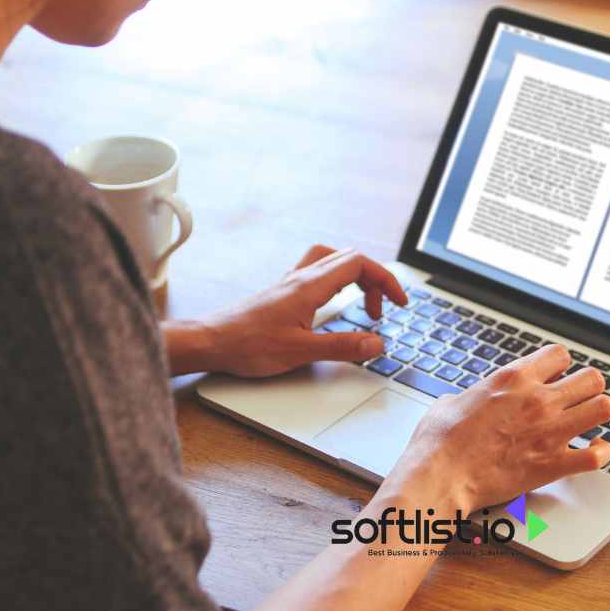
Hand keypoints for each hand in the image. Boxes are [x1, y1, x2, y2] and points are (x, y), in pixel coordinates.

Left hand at [167, 245, 406, 377]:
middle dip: (375, 280)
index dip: (386, 280)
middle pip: (350, 259)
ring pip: (333, 261)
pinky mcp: (282, 293)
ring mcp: (291, 283)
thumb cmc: (247, 345)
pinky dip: (336, 282)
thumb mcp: (301, 351)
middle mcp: (301, 278)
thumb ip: (343, 347)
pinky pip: (317, 273)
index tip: (399, 302)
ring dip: (356, 277)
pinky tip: (333, 305)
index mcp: (310, 285)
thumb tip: (376, 343)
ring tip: (363, 305)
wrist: (210, 342)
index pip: (360, 264)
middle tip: (384, 309)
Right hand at [382, 345, 609, 514]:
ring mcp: (550, 431)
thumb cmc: (440, 440)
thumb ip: (474, 395)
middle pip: (592, 378)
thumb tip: (471, 401)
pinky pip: (598, 455)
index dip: (561, 366)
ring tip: (589, 421)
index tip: (556, 377)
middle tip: (577, 399)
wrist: (440, 475)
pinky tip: (594, 451)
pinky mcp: (554, 464)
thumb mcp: (451, 400)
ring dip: (599, 413)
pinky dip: (601, 453)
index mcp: (514, 378)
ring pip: (604, 407)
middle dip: (587, 387)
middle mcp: (538, 400)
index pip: (560, 354)